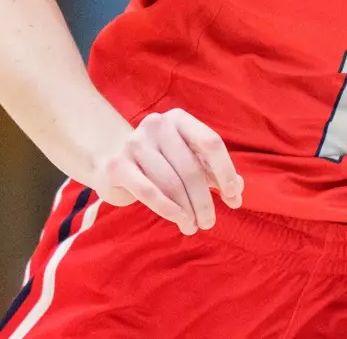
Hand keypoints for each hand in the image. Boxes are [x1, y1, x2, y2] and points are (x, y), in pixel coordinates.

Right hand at [92, 109, 243, 234]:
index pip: (210, 143)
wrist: (109, 159)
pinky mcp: (117, 165)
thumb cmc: (160, 161)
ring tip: (193, 227)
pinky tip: (179, 220)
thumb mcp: (188, 159)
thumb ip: (213, 172)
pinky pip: (149, 192)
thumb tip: (238, 192)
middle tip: (209, 222)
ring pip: (172, 183)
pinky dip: (168, 210)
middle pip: (191, 169)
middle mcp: (157, 125)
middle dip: (204, 201)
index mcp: (179, 119)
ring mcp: (135, 143)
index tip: (233, 197)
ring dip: (187, 210)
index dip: (225, 172)